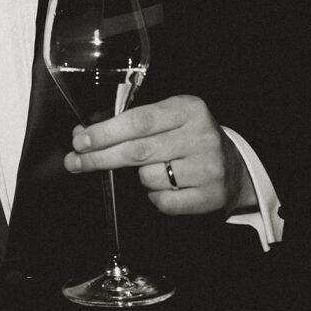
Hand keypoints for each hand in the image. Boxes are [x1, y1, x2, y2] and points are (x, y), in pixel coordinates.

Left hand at [64, 95, 257, 216]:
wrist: (234, 167)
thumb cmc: (188, 137)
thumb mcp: (168, 117)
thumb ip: (130, 123)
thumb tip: (83, 135)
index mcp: (188, 109)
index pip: (137, 120)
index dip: (105, 132)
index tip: (80, 140)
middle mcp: (200, 136)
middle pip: (137, 150)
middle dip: (100, 157)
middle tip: (75, 161)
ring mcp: (207, 168)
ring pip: (148, 177)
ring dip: (137, 177)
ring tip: (151, 169)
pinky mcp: (209, 196)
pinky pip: (163, 202)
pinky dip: (154, 196)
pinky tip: (164, 186)